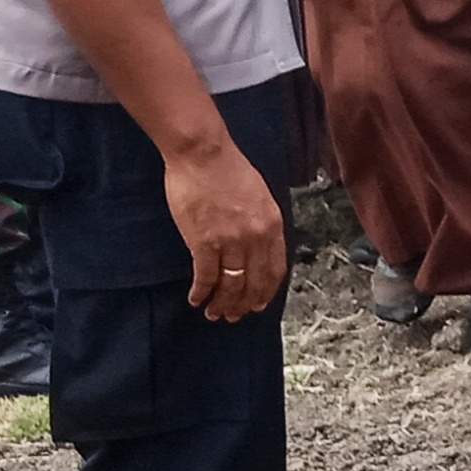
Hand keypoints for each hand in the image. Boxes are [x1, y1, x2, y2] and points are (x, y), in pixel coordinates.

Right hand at [166, 135, 287, 319]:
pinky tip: (195, 299)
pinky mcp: (204, 242)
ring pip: (230, 285)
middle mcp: (256, 237)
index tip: (257, 304)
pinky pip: (206, 277)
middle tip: (234, 316)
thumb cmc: (228, 169)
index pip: (275, 270)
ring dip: (222, 304)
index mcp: (273, 225)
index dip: (266, 292)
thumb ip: (262, 223)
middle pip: (254, 283)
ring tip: (214, 313)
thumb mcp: (261, 196)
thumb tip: (259, 247)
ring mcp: (231, 241)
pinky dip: (201, 292)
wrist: (202, 154)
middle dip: (243, 305)